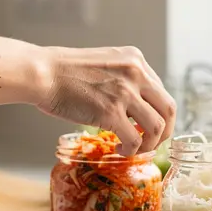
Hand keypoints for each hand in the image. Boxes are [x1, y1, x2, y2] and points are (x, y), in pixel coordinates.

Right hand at [35, 46, 175, 155]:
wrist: (42, 73)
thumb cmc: (64, 71)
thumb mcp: (104, 63)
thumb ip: (123, 77)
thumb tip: (134, 104)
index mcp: (136, 59)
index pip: (161, 91)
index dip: (157, 113)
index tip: (147, 125)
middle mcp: (136, 73)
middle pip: (169, 109)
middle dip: (165, 131)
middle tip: (152, 142)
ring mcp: (125, 93)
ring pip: (157, 128)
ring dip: (149, 144)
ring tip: (134, 149)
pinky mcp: (110, 112)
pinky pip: (135, 140)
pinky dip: (131, 151)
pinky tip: (120, 150)